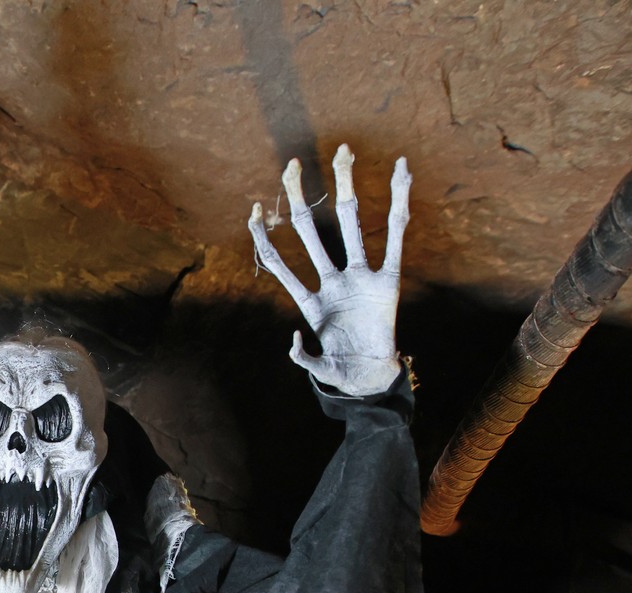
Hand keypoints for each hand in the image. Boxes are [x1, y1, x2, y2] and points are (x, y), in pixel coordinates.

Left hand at [249, 145, 411, 396]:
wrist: (373, 379)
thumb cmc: (342, 372)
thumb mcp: (317, 367)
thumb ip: (302, 356)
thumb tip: (294, 341)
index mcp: (311, 301)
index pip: (280, 262)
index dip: (264, 238)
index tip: (252, 210)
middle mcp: (334, 281)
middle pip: (311, 230)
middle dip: (300, 198)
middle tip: (293, 163)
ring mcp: (359, 278)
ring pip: (351, 224)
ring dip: (346, 189)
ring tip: (343, 152)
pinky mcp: (388, 282)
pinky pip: (396, 239)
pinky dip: (398, 206)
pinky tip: (401, 175)